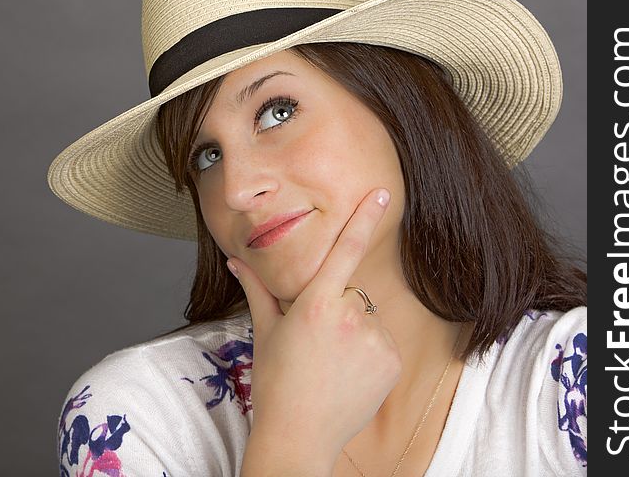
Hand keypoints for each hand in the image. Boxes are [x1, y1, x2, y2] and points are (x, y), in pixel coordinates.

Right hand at [228, 188, 401, 462]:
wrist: (299, 436)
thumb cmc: (276, 382)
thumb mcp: (265, 330)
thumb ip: (256, 288)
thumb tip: (235, 259)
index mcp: (316, 303)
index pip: (344, 250)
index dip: (363, 218)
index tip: (382, 192)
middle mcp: (350, 316)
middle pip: (350, 291)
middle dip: (335, 306)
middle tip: (316, 342)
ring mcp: (375, 340)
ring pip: (366, 316)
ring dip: (353, 330)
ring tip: (331, 362)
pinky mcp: (392, 361)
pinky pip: (382, 341)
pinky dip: (369, 352)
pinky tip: (348, 374)